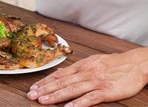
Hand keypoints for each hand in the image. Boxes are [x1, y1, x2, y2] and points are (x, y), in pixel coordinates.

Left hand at [27, 47, 147, 105]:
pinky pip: (90, 98)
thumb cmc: (110, 63)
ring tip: (43, 101)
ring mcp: (95, 81)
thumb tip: (60, 72)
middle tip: (32, 95)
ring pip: (72, 89)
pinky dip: (79, 103)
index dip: (45, 81)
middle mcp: (85, 72)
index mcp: (81, 66)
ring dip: (56, 96)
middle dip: (45, 89)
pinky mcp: (106, 91)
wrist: (132, 63)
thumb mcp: (90, 62)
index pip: (59, 74)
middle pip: (62, 82)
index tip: (33, 87)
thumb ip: (75, 69)